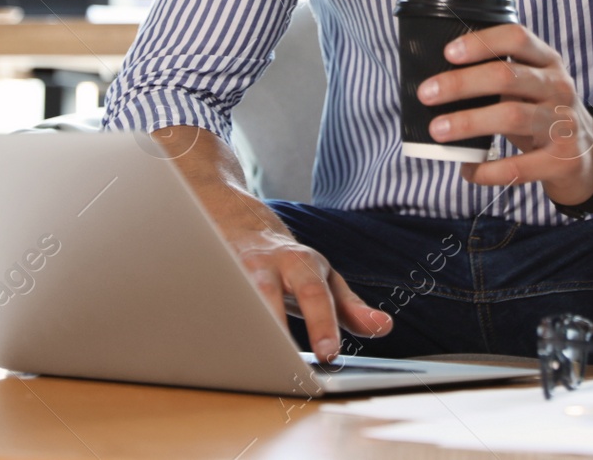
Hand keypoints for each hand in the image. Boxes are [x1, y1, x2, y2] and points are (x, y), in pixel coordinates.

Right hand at [223, 219, 392, 361]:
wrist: (243, 227)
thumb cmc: (291, 265)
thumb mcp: (326, 281)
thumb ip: (352, 308)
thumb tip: (384, 327)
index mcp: (301, 264)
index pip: (315, 294)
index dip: (322, 324)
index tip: (329, 354)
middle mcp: (266, 263)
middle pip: (267, 293)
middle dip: (274, 327)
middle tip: (285, 365)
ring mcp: (233, 269)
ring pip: (233, 297)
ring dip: (239, 327)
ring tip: (250, 362)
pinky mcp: (209, 278)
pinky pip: (208, 302)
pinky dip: (212, 325)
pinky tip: (217, 350)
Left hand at [420, 22, 592, 205]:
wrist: (587, 158)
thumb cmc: (543, 114)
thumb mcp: (532, 86)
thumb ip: (500, 76)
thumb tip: (437, 81)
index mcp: (548, 62)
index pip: (517, 38)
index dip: (481, 42)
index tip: (448, 53)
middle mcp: (559, 87)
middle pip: (506, 76)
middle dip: (461, 83)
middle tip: (426, 93)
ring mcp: (564, 123)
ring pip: (511, 116)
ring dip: (468, 122)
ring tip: (437, 130)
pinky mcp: (562, 160)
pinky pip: (519, 166)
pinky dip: (488, 169)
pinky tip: (467, 170)